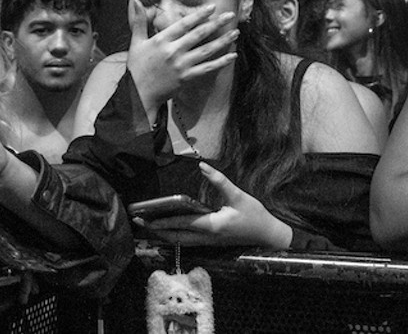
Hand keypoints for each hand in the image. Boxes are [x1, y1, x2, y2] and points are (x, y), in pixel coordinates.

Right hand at [126, 0, 238, 112]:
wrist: (138, 94)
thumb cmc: (137, 67)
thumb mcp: (136, 42)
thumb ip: (139, 21)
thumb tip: (136, 2)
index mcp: (162, 40)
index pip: (184, 24)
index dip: (199, 15)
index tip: (212, 7)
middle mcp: (173, 51)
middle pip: (199, 34)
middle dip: (216, 23)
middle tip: (230, 15)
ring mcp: (182, 65)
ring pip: (207, 50)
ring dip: (223, 41)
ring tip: (235, 33)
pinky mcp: (187, 78)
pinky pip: (207, 68)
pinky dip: (221, 62)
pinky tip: (232, 56)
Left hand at [134, 162, 292, 248]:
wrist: (268, 236)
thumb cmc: (254, 216)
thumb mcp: (238, 196)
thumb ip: (219, 181)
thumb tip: (203, 166)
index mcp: (211, 226)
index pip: (181, 223)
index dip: (162, 221)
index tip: (146, 219)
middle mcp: (206, 237)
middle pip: (176, 236)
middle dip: (156, 230)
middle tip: (139, 222)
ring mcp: (209, 242)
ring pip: (180, 241)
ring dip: (164, 234)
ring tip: (149, 226)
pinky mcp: (212, 242)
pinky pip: (188, 241)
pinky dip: (175, 236)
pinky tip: (169, 231)